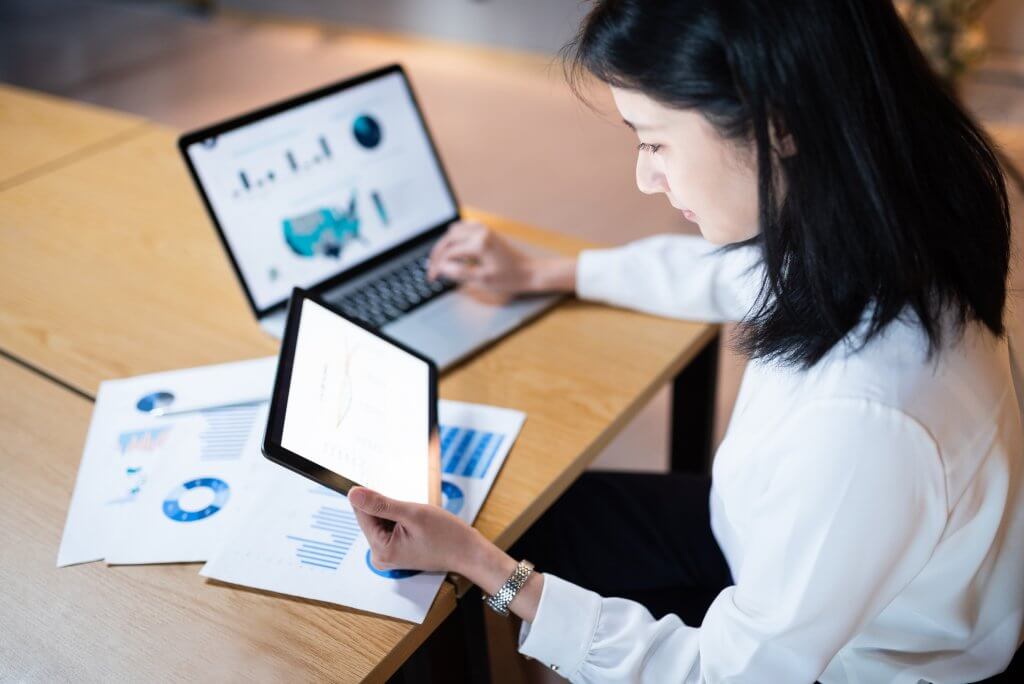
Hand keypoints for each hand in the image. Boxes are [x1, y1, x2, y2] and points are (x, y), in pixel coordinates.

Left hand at [348, 486, 484, 575]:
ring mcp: (387, 554)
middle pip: (370, 517)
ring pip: (380, 520)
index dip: (374, 497)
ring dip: (396, 513)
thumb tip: (353, 494)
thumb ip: (380, 504)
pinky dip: (400, 519)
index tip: (389, 493)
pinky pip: (389, 526)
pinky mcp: (394, 550)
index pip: (362, 513)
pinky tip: (416, 525)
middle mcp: (380, 556)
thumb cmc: (447, 536)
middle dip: (390, 507)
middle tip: (412, 513)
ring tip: (417, 521)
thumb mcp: (412, 514)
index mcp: (380, 550)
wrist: (467, 552)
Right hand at [427, 220, 576, 294]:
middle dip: (437, 255)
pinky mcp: (486, 230)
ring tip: (439, 260)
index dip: (437, 267)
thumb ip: (460, 273)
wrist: (529, 271)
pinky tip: (452, 249)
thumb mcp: (483, 280)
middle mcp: (480, 232)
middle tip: (431, 270)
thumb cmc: (510, 277)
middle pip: (448, 240)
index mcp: (479, 244)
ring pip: (454, 232)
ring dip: (444, 245)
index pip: (449, 253)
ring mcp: (483, 229)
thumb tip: (442, 268)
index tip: (433, 278)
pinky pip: (463, 228)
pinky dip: (454, 238)